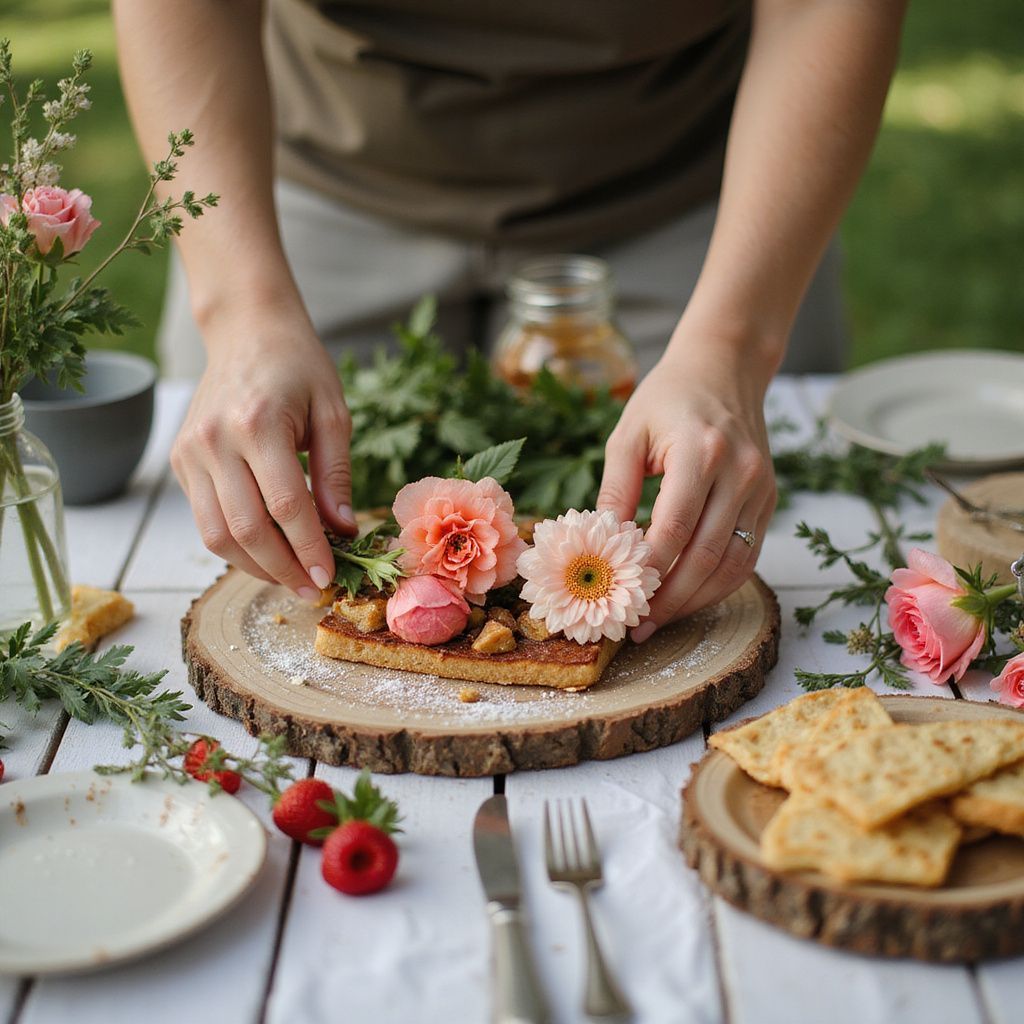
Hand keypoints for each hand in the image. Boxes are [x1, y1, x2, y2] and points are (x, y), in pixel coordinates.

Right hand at [171, 297, 356, 598]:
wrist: (247, 331)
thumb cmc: (299, 368)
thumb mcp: (333, 414)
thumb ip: (336, 475)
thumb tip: (343, 531)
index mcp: (257, 424)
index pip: (285, 506)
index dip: (308, 548)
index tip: (329, 576)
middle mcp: (214, 440)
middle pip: (246, 528)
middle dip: (282, 569)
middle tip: (312, 589)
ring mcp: (190, 452)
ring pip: (216, 534)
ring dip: (255, 566)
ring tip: (290, 579)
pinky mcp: (181, 461)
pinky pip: (204, 518)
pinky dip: (235, 545)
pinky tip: (267, 553)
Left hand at [596, 336, 776, 638]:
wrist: (724, 368)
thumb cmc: (666, 399)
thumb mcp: (628, 434)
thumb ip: (615, 489)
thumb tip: (599, 546)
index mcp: (701, 451)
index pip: (675, 527)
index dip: (649, 570)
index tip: (619, 598)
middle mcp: (740, 473)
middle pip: (707, 555)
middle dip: (671, 599)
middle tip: (639, 626)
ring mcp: (761, 488)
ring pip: (733, 564)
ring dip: (697, 600)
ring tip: (661, 620)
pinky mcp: (769, 500)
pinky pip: (748, 556)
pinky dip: (719, 584)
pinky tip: (689, 598)